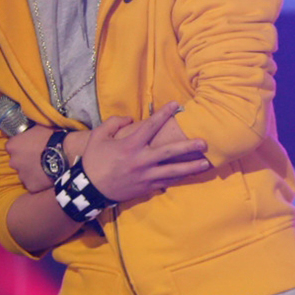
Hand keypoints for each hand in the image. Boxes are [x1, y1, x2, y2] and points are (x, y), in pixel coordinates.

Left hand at [5, 124, 53, 191]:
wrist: (65, 153)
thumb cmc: (52, 136)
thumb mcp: (38, 127)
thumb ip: (29, 131)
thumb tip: (28, 131)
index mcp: (12, 146)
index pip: (12, 147)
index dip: (21, 147)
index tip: (30, 147)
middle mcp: (13, 162)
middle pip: (17, 162)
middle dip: (25, 160)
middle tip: (38, 158)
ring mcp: (21, 175)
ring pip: (24, 174)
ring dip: (31, 172)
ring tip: (44, 168)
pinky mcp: (31, 186)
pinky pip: (33, 184)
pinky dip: (39, 182)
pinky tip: (48, 177)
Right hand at [81, 102, 209, 202]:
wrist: (89, 190)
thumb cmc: (93, 161)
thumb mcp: (98, 137)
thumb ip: (114, 123)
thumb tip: (131, 119)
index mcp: (130, 146)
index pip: (151, 126)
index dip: (164, 113)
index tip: (177, 104)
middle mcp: (141, 161)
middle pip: (169, 153)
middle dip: (188, 147)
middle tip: (204, 143)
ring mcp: (145, 176)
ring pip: (172, 172)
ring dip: (190, 167)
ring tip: (206, 164)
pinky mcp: (146, 188)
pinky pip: (166, 183)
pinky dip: (178, 179)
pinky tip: (190, 176)